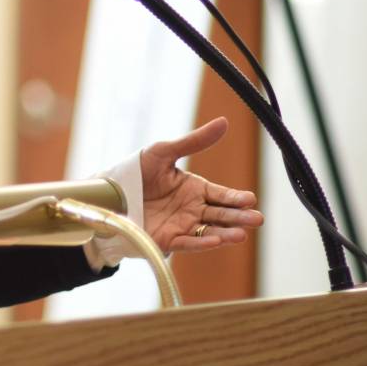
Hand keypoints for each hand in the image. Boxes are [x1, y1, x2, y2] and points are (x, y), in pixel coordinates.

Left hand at [140, 117, 263, 253]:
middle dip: (239, 217)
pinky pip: (188, 243)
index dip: (235, 198)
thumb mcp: (164, 152)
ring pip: (210, 232)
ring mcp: (181, 225)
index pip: (221, 195)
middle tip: (257, 219)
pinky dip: (201, 243)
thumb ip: (194, 141)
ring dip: (226, 233)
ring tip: (241, 235)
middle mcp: (192, 210)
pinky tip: (216, 241)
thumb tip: (223, 122)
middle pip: (221, 215)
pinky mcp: (167, 239)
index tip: (250, 199)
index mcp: (195, 190)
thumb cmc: (137, 170)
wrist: (109, 191)